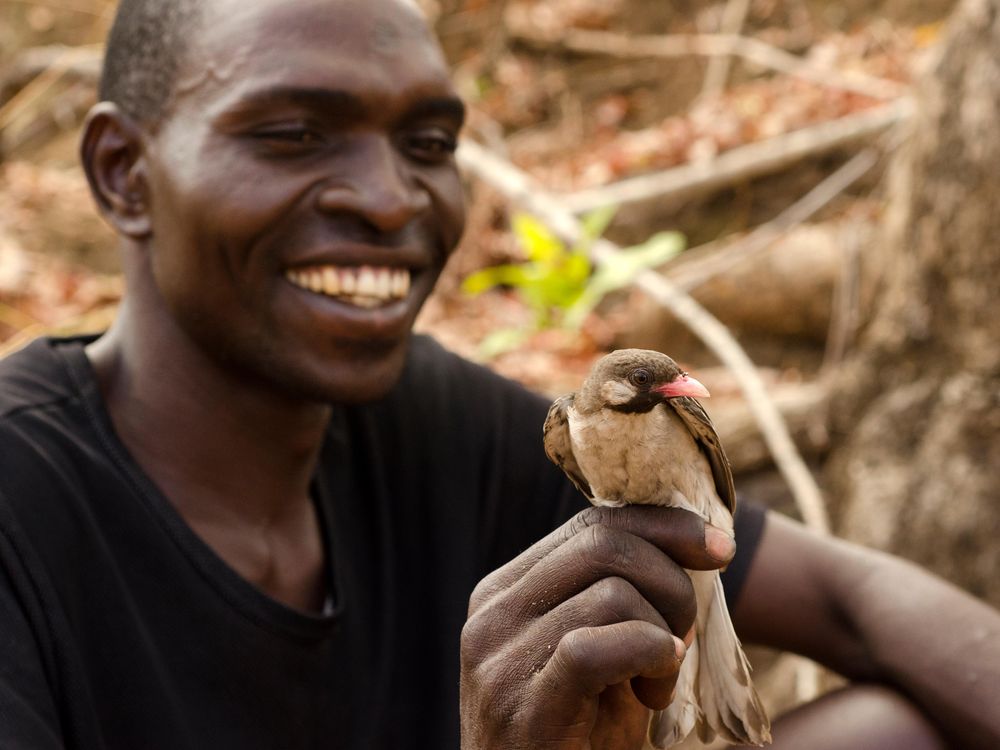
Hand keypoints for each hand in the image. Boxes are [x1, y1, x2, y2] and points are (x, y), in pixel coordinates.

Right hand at [460, 505, 735, 749]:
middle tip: (685, 639)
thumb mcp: (598, 656)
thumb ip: (617, 597)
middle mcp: (492, 613)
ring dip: (662, 638)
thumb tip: (692, 537)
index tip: (720, 548)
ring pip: (613, 594)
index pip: (591, 525)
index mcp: (505, 591)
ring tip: (656, 689)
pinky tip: (655, 694)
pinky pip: (595, 649)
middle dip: (672, 584)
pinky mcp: (521, 706)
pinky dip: (646, 658)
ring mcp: (499, 658)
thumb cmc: (577, 740)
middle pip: (604, 546)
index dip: (664, 527)